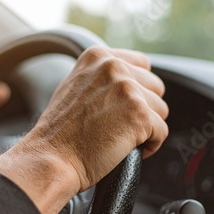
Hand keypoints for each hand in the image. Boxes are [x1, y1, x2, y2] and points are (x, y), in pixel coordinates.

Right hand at [0, 46, 167, 213]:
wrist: (51, 158)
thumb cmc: (59, 131)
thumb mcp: (74, 86)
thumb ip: (101, 77)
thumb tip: (126, 79)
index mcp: (98, 56)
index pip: (142, 64)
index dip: (137, 90)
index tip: (121, 107)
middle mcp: (114, 67)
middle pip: (155, 87)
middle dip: (142, 109)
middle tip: (117, 126)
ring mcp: (128, 89)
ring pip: (161, 110)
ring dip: (146, 128)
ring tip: (119, 138)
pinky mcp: (139, 114)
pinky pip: (162, 132)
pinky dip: (149, 146)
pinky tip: (125, 149)